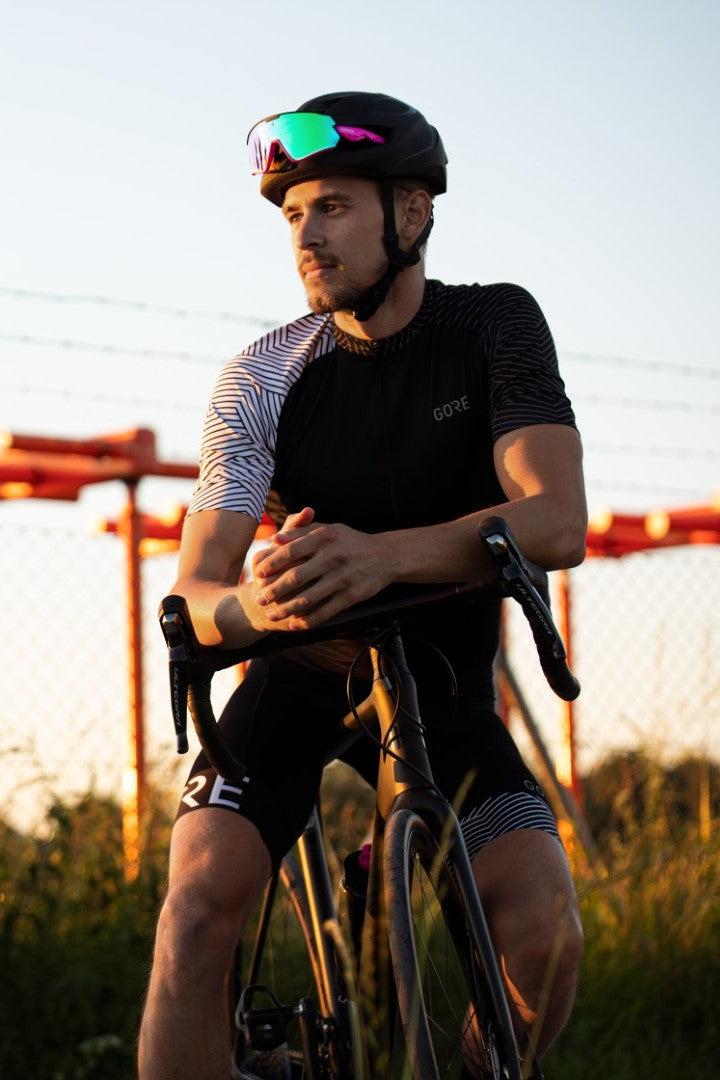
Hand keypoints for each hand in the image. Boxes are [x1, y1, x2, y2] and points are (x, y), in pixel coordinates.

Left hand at [252, 507, 389, 629]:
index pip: (291, 551)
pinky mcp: (351, 595)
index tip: (258, 573)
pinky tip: (296, 625)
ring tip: (272, 615)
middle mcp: (332, 557)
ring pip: (308, 598)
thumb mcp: (328, 530)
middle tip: (259, 598)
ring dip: (287, 609)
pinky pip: (326, 611)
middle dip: (274, 590)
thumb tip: (273, 539)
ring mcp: (342, 578)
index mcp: (324, 538)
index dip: (272, 563)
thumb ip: (301, 533)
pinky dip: (309, 620)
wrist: (386, 556)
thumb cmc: (350, 542)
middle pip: (296, 577)